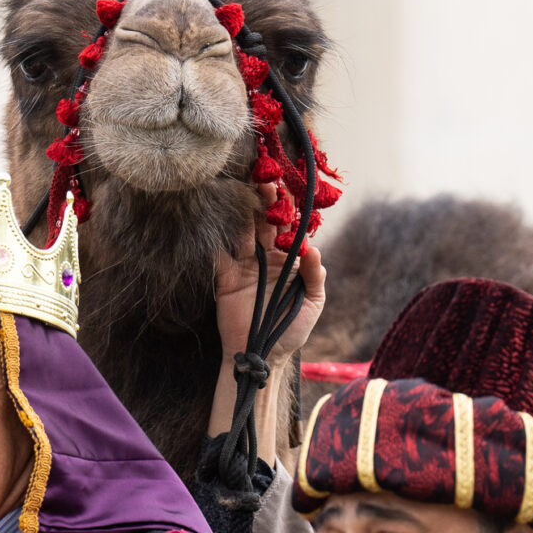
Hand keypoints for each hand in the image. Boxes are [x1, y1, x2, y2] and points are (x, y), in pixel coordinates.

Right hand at [213, 183, 326, 368]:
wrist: (264, 354)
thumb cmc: (293, 330)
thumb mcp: (313, 303)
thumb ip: (315, 276)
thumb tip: (313, 250)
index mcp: (290, 261)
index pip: (290, 228)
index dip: (290, 209)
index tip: (289, 188)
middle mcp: (267, 258)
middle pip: (265, 223)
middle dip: (266, 201)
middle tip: (266, 178)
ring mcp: (245, 266)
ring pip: (244, 231)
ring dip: (244, 211)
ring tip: (244, 188)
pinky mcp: (226, 277)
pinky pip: (221, 254)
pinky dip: (217, 236)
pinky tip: (217, 215)